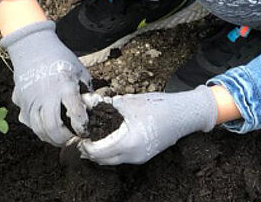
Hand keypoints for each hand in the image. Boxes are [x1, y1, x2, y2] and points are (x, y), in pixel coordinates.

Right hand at [1, 21, 91, 145]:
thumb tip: (93, 111)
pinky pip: (27, 120)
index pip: (75, 114)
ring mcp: (30, 99)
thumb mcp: (79, 71)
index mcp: (64, 86)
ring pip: (38, 129)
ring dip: (50, 137)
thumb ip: (85, 92)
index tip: (85, 131)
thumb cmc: (59, 58)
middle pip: (53, 127)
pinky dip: (36, 126)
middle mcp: (46, 95)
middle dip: (65, 139)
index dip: (82, 128)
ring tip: (59, 137)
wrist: (33, 46)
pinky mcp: (19, 100)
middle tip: (72, 140)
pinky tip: (44, 125)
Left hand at [78, 86, 217, 164]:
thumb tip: (84, 100)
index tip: (76, 133)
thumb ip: (104, 104)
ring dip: (98, 151)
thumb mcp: (127, 102)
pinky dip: (109, 150)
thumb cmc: (158, 106)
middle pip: (101, 159)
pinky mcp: (143, 156)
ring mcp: (139, 158)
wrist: (184, 114)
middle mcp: (133, 155)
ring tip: (89, 135)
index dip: (84, 143)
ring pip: (110, 160)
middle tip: (79, 135)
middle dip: (88, 149)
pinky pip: (120, 157)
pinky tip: (104, 137)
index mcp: (128, 143)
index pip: (97, 151)